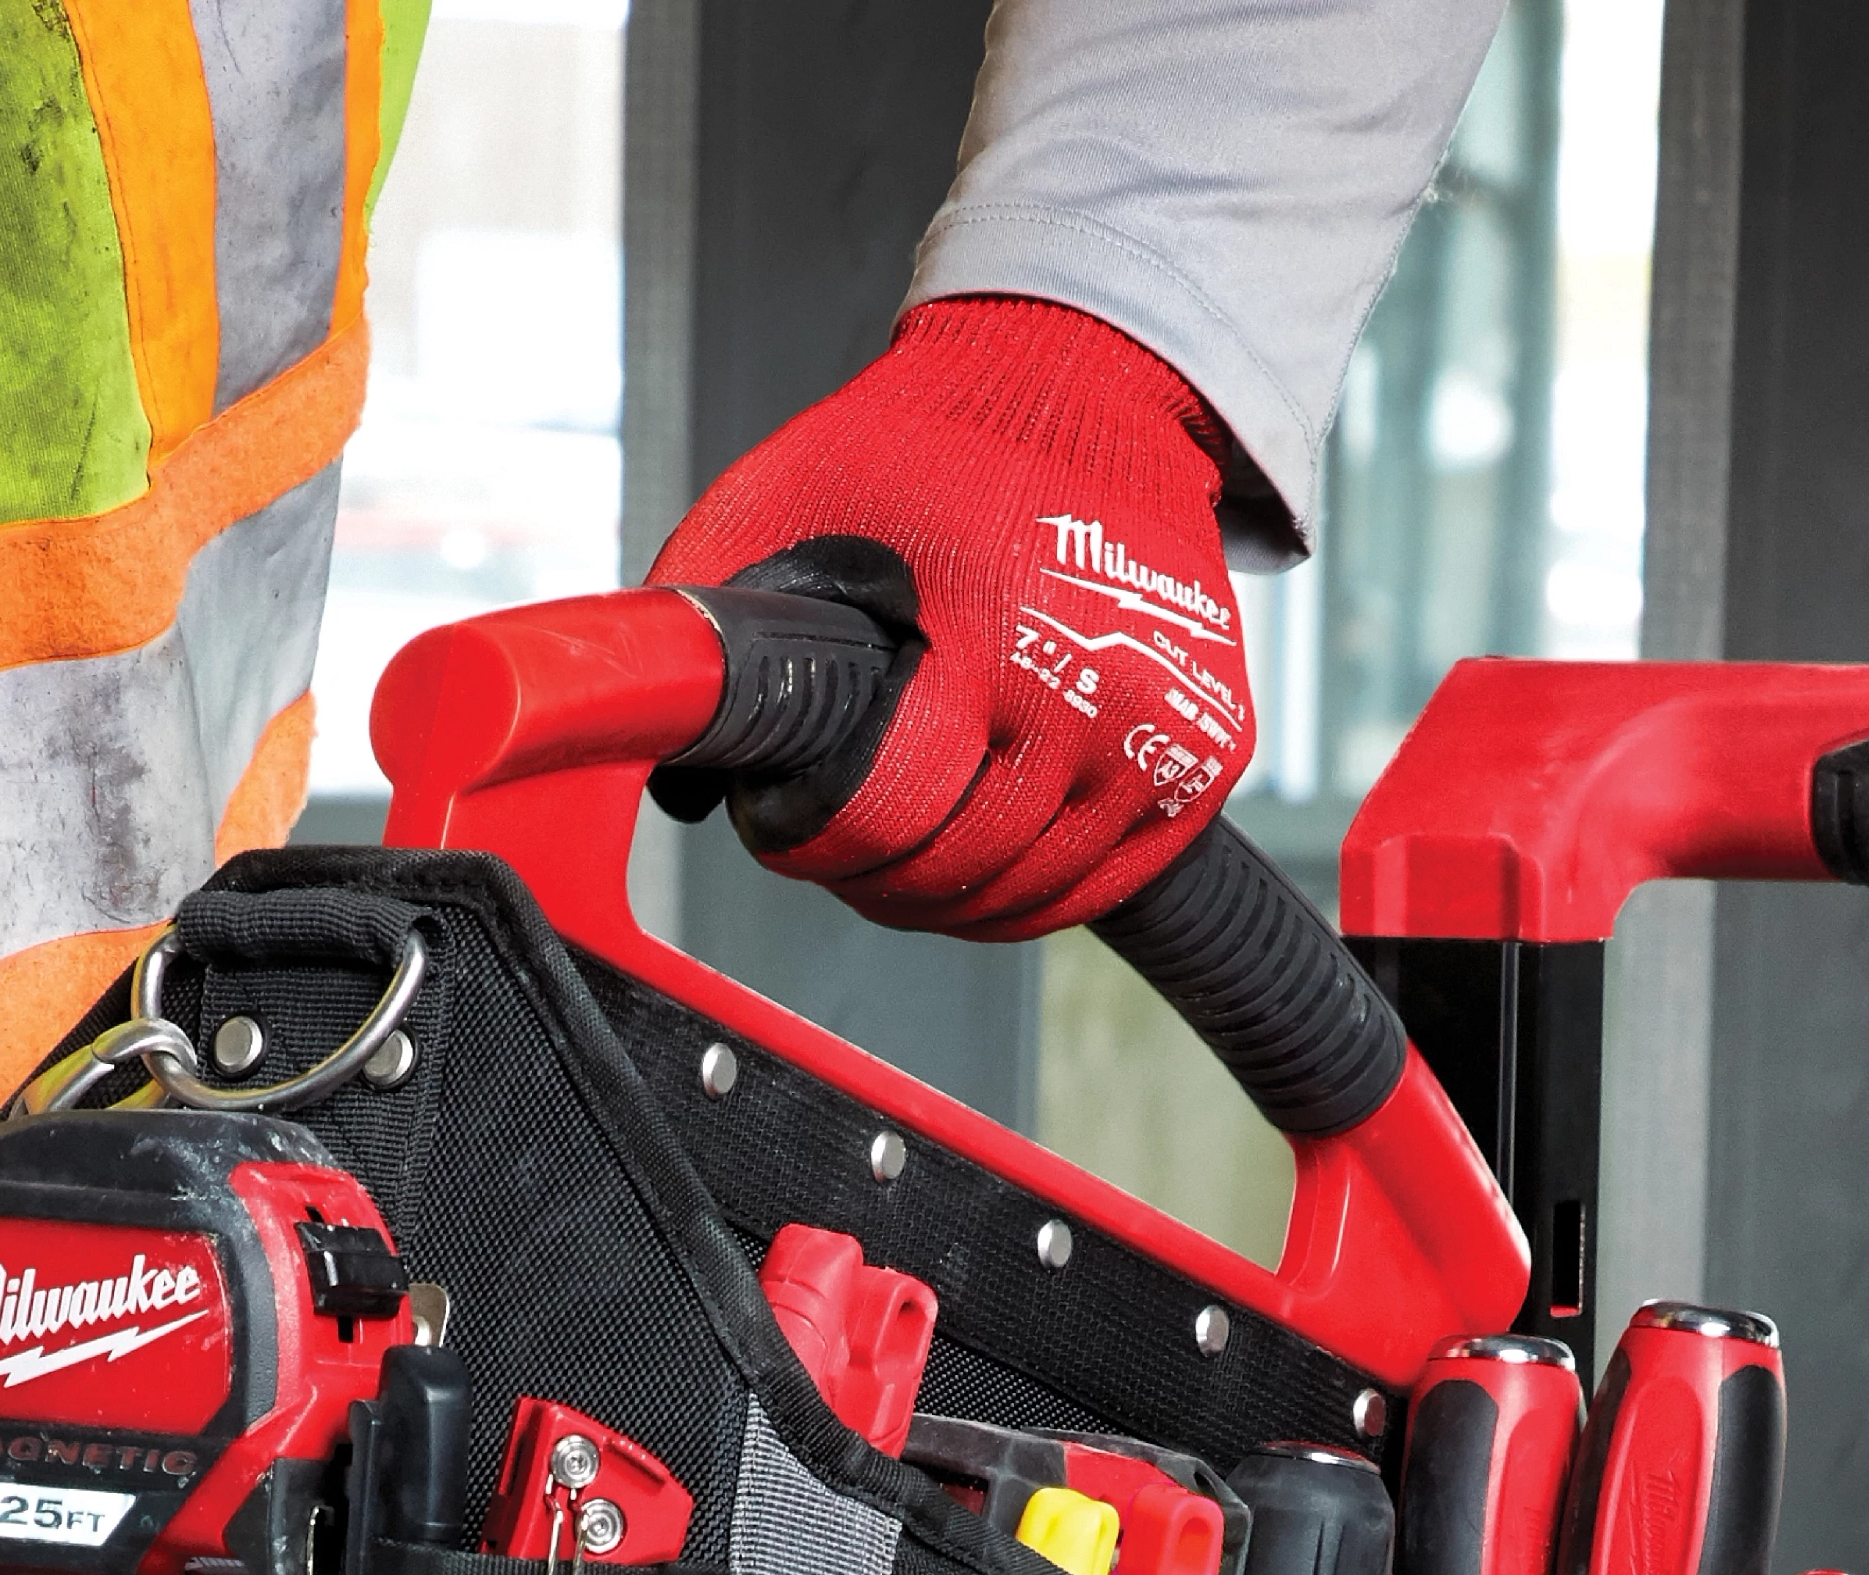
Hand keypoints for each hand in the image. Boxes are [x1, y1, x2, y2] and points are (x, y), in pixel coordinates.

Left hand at [651, 296, 1254, 942]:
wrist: (1086, 385)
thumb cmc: (926, 448)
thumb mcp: (781, 504)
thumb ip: (711, 630)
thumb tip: (659, 758)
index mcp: (986, 630)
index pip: (885, 818)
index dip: (813, 837)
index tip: (787, 814)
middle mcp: (1092, 687)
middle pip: (955, 872)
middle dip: (873, 871)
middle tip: (840, 833)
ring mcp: (1162, 729)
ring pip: (1028, 897)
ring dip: (949, 895)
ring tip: (905, 845)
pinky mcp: (1209, 754)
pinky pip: (1103, 883)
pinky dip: (1033, 891)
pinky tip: (985, 858)